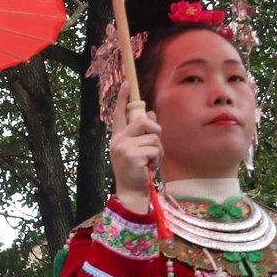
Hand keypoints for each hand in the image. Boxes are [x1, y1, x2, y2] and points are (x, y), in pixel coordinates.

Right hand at [109, 82, 162, 208]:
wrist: (132, 192)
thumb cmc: (138, 171)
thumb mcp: (140, 149)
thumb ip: (144, 133)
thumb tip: (152, 114)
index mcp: (118, 138)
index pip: (119, 114)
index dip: (123, 98)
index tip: (127, 84)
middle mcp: (118, 141)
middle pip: (142, 121)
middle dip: (155, 131)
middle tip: (154, 146)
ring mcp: (123, 148)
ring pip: (152, 137)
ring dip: (158, 150)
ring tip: (151, 162)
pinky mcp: (132, 155)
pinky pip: (154, 149)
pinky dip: (157, 159)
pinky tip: (149, 167)